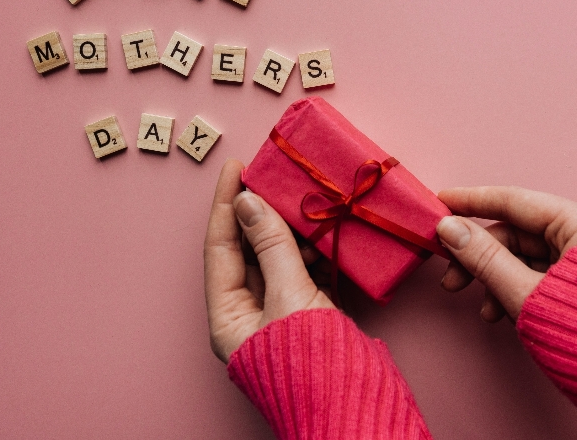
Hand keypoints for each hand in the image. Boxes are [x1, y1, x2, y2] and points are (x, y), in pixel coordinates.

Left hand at [205, 159, 334, 362]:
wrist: (356, 408)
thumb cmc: (314, 362)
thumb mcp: (290, 296)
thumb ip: (271, 246)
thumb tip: (249, 203)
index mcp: (228, 317)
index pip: (220, 247)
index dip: (228, 205)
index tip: (237, 168)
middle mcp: (249, 315)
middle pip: (249, 250)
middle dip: (263, 213)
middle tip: (277, 177)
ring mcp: (281, 315)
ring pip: (280, 258)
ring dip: (293, 229)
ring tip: (307, 201)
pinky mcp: (311, 315)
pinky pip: (306, 272)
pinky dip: (316, 250)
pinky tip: (326, 231)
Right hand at [436, 186, 576, 322]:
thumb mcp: (527, 296)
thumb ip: (485, 259)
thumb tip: (451, 230)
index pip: (514, 201)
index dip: (471, 202)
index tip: (440, 202)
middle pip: (518, 232)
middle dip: (479, 255)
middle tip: (449, 276)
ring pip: (526, 256)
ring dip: (495, 278)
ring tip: (480, 308)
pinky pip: (540, 275)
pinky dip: (515, 290)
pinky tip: (499, 313)